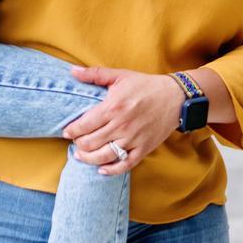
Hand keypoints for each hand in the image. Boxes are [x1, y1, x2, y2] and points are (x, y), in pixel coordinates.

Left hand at [62, 66, 184, 175]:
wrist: (175, 97)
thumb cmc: (146, 85)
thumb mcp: (121, 76)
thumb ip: (95, 74)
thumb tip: (72, 71)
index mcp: (113, 107)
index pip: (84, 125)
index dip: (71, 131)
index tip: (67, 132)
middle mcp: (122, 125)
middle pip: (90, 143)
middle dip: (78, 144)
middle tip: (76, 142)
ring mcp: (133, 139)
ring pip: (103, 156)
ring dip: (88, 159)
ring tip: (82, 155)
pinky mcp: (144, 148)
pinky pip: (124, 165)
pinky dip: (111, 170)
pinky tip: (101, 169)